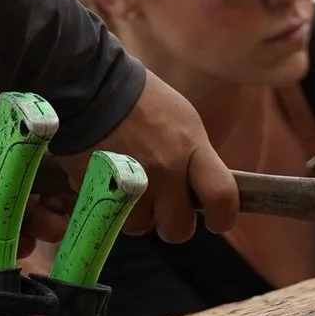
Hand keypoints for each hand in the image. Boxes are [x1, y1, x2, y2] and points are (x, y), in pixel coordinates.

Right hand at [69, 71, 236, 240]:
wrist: (91, 86)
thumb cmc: (143, 99)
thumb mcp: (183, 121)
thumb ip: (195, 156)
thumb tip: (201, 190)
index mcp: (190, 148)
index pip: (221, 196)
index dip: (223, 218)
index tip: (216, 220)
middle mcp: (164, 170)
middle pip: (179, 228)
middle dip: (173, 224)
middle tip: (166, 209)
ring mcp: (130, 183)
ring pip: (140, 227)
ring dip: (138, 216)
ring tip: (133, 194)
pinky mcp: (98, 189)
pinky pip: (110, 215)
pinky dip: (113, 207)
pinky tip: (111, 186)